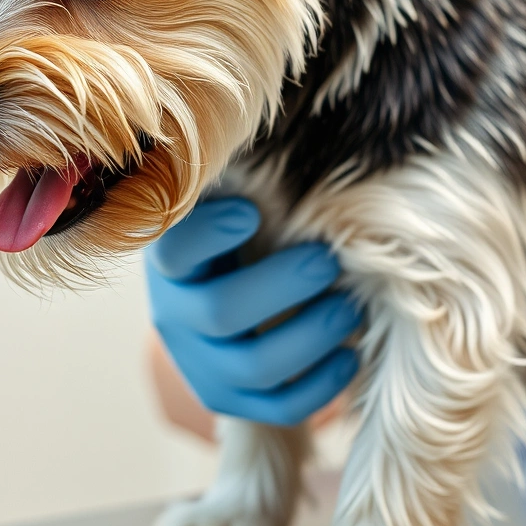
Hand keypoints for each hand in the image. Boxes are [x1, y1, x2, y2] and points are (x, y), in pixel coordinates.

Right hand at [146, 198, 360, 425]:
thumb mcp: (239, 203)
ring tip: (351, 307)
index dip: (208, 234)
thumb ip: (256, 180)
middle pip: (220, 312)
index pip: (176, 249)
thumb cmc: (249, 236)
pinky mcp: (232, 401)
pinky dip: (320, 386)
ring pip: (253, 365)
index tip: (251, 211)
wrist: (233, 300)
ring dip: (311, 336)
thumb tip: (297, 118)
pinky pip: (277, 408)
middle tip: (328, 261)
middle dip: (282, 287)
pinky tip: (350, 357)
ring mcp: (201, 364)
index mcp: (174, 258)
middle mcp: (176, 314)